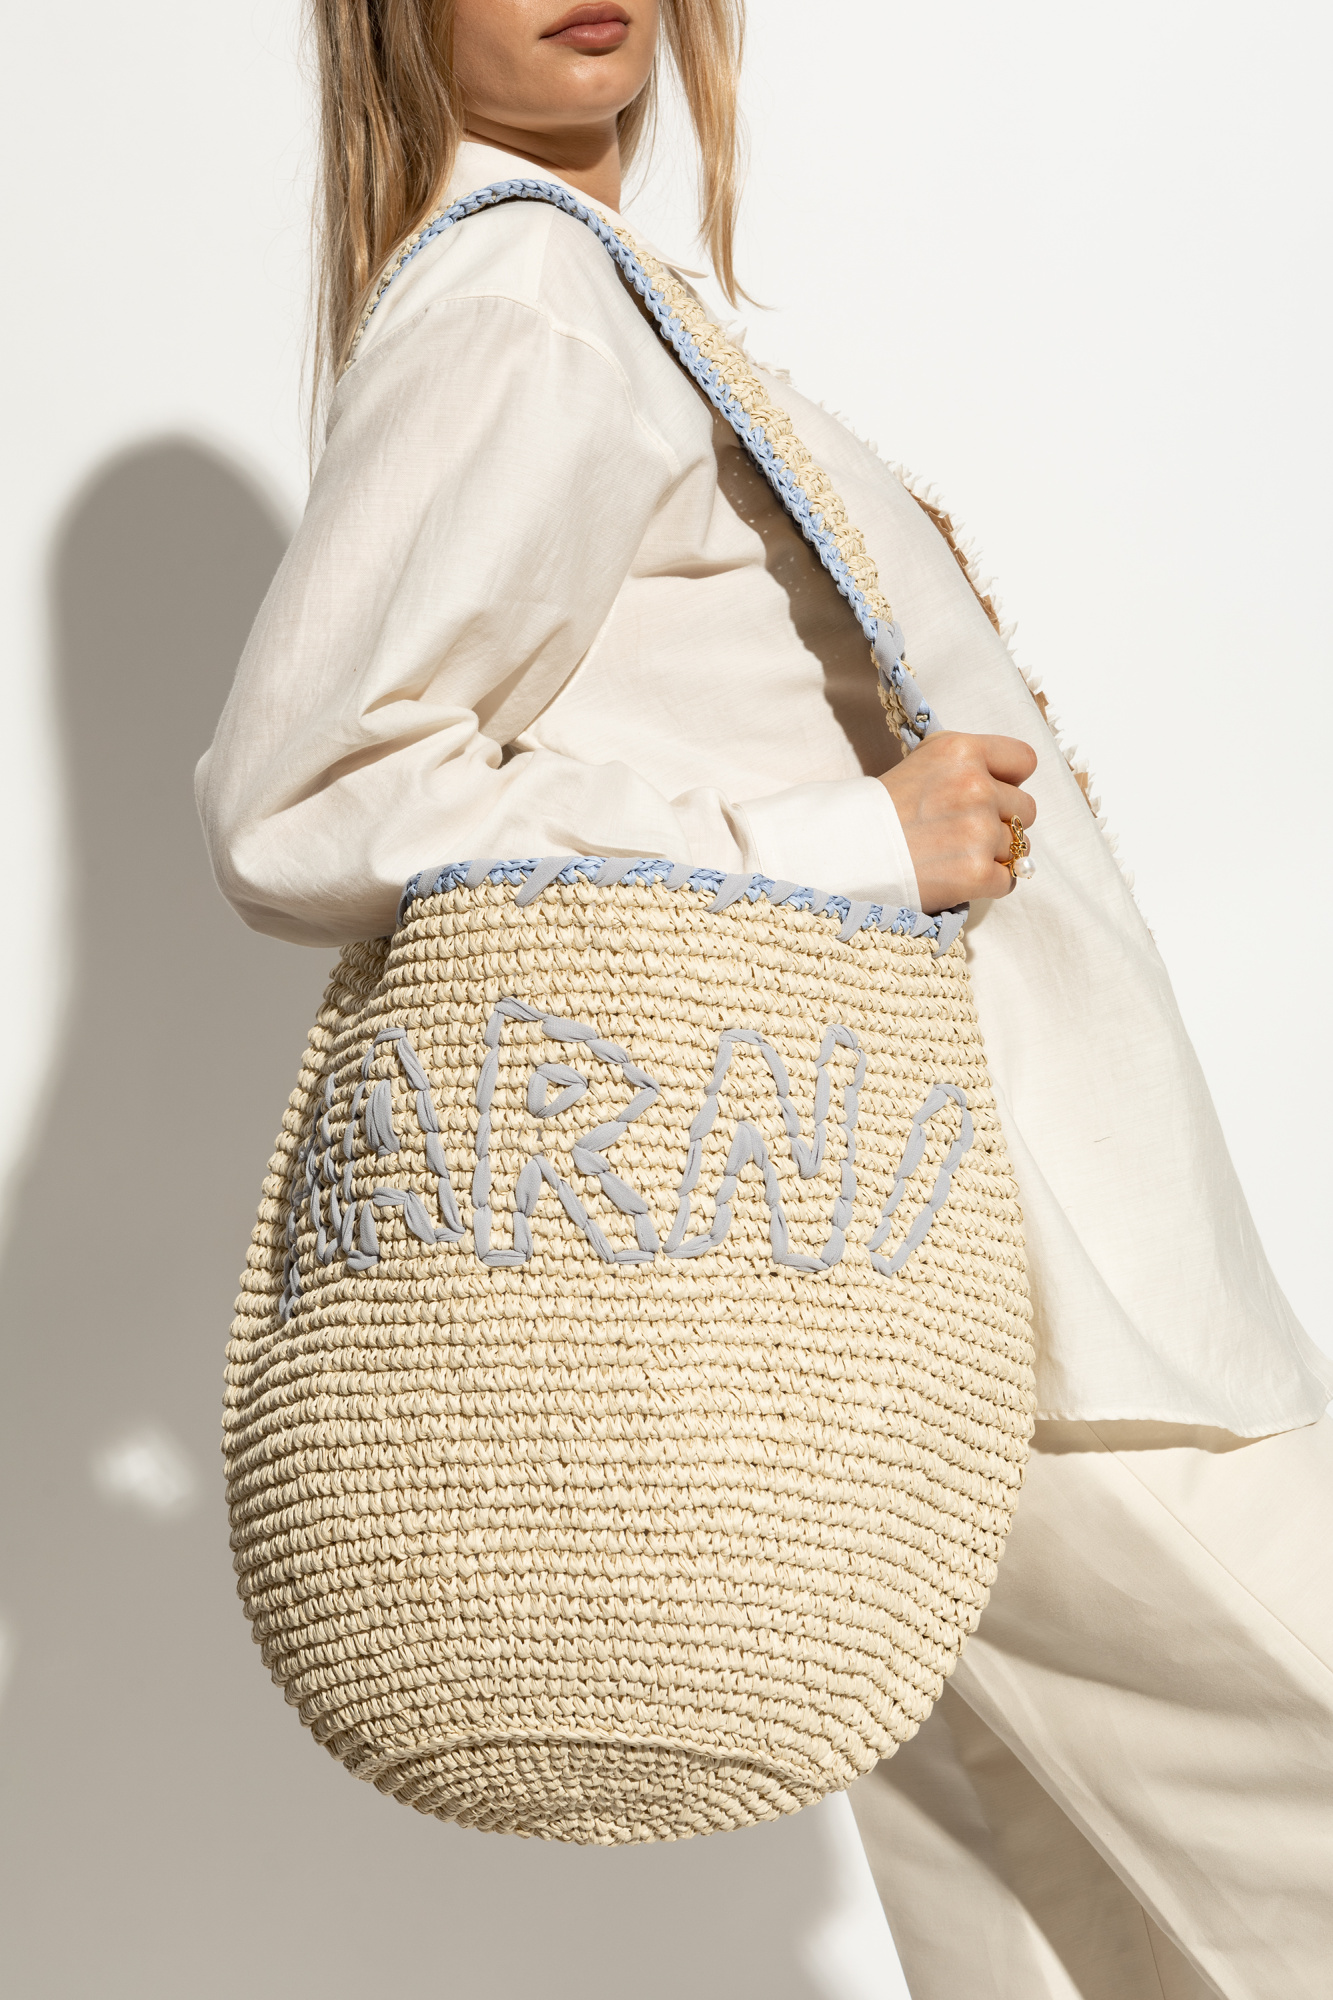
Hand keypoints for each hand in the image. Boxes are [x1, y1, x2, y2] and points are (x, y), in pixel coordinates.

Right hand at [879, 732, 1037, 912]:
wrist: (844, 852)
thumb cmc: (879, 810)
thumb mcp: (924, 762)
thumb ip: (967, 765)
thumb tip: (1009, 784)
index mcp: (962, 751)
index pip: (1024, 761)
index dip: (1010, 781)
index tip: (991, 794)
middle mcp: (975, 787)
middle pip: (1026, 809)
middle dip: (1002, 822)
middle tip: (964, 832)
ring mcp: (978, 831)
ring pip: (1020, 847)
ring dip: (995, 855)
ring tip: (957, 856)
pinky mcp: (976, 873)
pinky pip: (1008, 881)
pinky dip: (989, 885)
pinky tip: (960, 878)